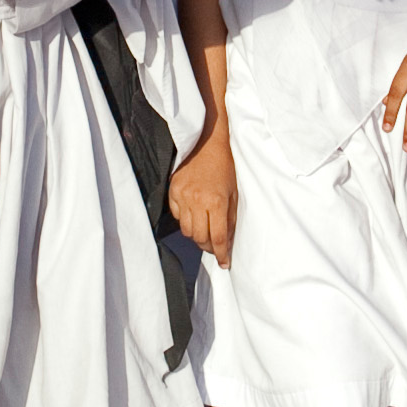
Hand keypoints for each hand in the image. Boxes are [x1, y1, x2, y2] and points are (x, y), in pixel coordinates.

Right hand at [171, 130, 237, 265]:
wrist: (206, 143)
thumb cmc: (224, 168)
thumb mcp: (233, 193)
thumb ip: (230, 219)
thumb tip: (227, 241)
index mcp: (216, 201)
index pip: (218, 237)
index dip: (221, 254)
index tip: (224, 263)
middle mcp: (197, 201)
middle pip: (199, 238)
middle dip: (208, 246)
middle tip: (214, 245)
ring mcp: (182, 196)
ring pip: (186, 230)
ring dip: (196, 234)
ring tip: (203, 228)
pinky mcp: (172, 191)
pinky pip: (176, 216)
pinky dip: (185, 219)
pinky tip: (193, 213)